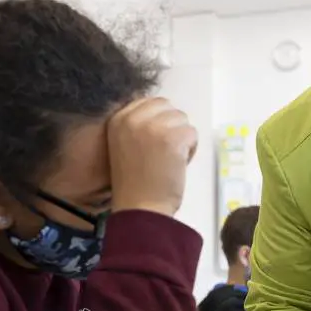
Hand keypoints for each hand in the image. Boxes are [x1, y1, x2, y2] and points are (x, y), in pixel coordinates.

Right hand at [108, 97, 197, 216]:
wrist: (139, 208)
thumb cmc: (133, 183)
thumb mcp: (124, 145)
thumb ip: (137, 126)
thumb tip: (163, 112)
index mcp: (118, 119)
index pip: (149, 102)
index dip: (159, 120)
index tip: (156, 142)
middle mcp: (133, 118)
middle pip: (168, 107)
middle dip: (172, 126)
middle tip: (164, 151)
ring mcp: (153, 126)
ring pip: (182, 119)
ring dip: (182, 138)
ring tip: (170, 159)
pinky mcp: (172, 138)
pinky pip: (192, 134)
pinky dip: (190, 150)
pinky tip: (177, 164)